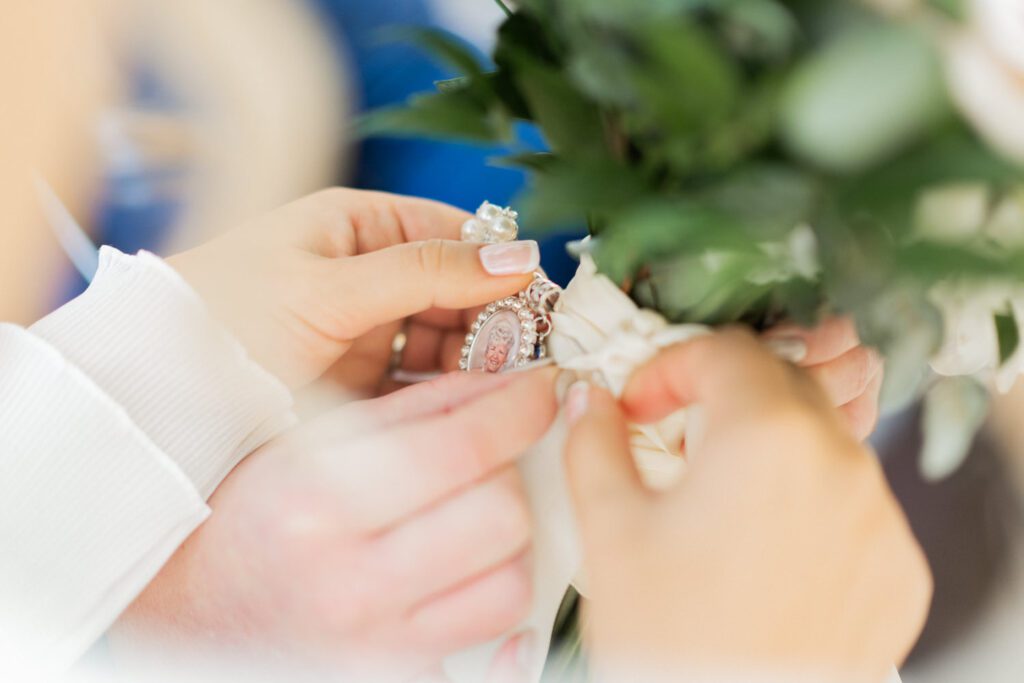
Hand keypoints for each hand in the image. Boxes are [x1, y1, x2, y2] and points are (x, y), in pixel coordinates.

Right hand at [109, 368, 557, 679]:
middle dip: (510, 475)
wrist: (191, 604)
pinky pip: (488, 649)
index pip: (463, 446)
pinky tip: (468, 577)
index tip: (537, 394)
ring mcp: (374, 646)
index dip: (520, 409)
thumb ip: (412, 412)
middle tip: (487, 462)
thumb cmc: (245, 516)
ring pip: (510, 586)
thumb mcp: (308, 441)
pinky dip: (492, 607)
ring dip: (506, 543)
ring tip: (470, 521)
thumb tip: (502, 389)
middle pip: (502, 518)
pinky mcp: (392, 678)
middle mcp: (350, 582)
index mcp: (319, 502)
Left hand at [168, 189, 539, 390]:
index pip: (453, 234)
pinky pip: (417, 383)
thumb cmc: (228, 316)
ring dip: (474, 364)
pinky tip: (469, 410)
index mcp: (357, 226)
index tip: (545, 302)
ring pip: (443, 341)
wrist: (156, 391)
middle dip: (494, 322)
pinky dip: (444, 395)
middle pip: (457, 291)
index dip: (501, 265)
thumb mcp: (329, 288)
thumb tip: (520, 255)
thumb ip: (426, 272)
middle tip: (530, 360)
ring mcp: (363, 330)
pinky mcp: (357, 382)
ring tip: (505, 390)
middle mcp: (366, 273)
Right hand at [563, 330, 929, 682]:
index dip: (671, 367)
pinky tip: (766, 549)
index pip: (726, 351)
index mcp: (767, 438)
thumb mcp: (610, 531)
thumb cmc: (673, 644)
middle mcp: (841, 464)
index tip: (643, 405)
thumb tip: (590, 404)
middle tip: (679, 443)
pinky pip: (854, 505)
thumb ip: (593, 444)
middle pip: (781, 385)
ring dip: (769, 451)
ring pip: (822, 443)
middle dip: (723, 399)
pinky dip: (811, 505)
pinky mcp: (899, 569)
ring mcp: (881, 519)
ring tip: (720, 504)